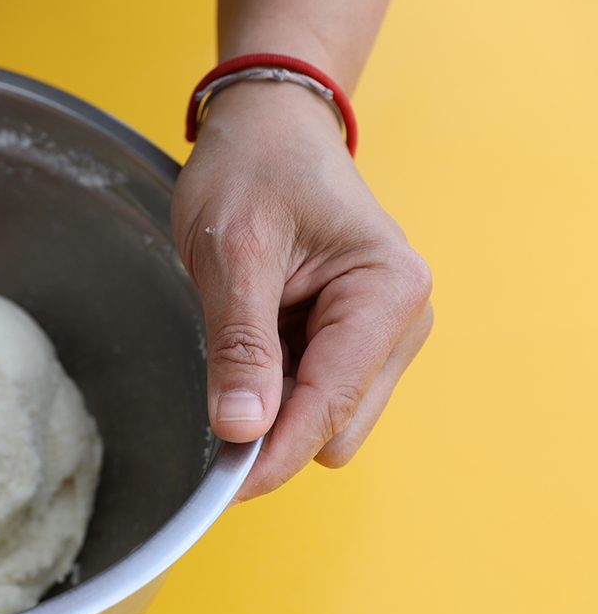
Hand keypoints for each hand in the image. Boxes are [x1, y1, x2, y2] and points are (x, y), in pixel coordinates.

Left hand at [171, 83, 432, 499]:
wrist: (268, 126)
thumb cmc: (252, 169)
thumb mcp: (233, 253)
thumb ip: (240, 344)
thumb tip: (242, 429)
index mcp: (387, 292)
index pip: (331, 406)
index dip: (275, 451)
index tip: (223, 487)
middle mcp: (402, 320)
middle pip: (337, 427)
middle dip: (275, 428)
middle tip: (212, 390)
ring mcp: (383, 333)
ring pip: (328, 419)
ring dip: (275, 404)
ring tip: (235, 336)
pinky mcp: (356, 339)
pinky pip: (316, 393)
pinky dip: (277, 387)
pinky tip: (252, 338)